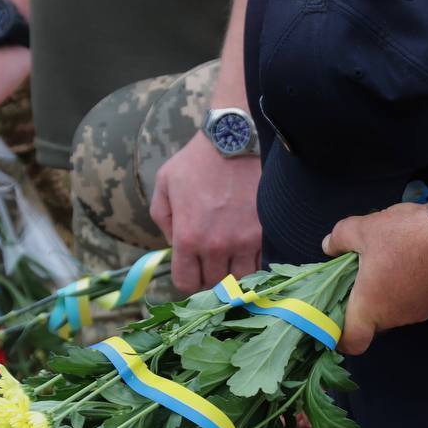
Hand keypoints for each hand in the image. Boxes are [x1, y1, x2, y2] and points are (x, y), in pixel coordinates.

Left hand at [149, 132, 262, 292]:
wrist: (234, 142)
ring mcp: (244, 241)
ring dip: (234, 274)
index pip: (187, 283)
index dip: (187, 280)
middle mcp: (217, 245)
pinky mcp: (264, 233)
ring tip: (231, 259)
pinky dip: (254, 261)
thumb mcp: (163, 186)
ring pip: (240, 280)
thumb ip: (162, 220)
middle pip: (214, 285)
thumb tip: (173, 243)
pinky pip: (261, 263)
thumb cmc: (196, 162)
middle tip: (211, 263)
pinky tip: (247, 248)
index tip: (191, 271)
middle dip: (210, 278)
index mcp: (188, 238)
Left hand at [322, 202, 427, 354]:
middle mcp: (395, 317)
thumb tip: (328, 246)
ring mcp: (420, 312)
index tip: (334, 321)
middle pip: (372, 323)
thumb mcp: (364, 229)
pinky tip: (409, 262)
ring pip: (394, 311)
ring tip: (386, 263)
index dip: (339, 337)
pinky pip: (414, 301)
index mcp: (371, 307)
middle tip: (357, 279)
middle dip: (362, 306)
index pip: (352, 342)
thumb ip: (339, 238)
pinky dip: (407, 289)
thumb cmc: (406, 236)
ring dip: (386, 294)